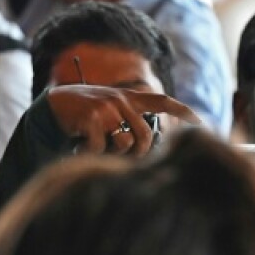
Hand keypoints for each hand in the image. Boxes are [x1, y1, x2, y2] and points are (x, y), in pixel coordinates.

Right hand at [46, 85, 200, 157]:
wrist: (54, 103)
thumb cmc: (84, 112)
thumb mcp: (108, 109)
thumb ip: (127, 119)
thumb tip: (144, 147)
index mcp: (128, 97)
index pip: (161, 101)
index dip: (181, 110)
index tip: (199, 122)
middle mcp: (121, 99)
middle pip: (145, 135)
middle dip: (137, 152)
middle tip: (120, 157)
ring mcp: (107, 107)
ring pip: (126, 143)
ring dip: (112, 153)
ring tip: (96, 148)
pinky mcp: (92, 117)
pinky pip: (101, 148)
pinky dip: (90, 153)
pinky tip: (80, 147)